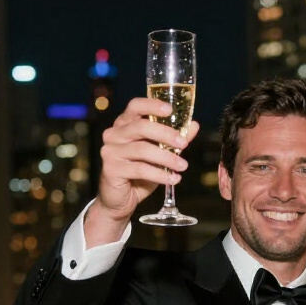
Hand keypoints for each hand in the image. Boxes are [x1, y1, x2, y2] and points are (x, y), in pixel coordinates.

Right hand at [85, 97, 199, 244]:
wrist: (121, 199)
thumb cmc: (140, 173)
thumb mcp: (159, 154)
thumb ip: (173, 139)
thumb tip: (194, 125)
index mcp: (124, 124)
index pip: (135, 106)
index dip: (152, 105)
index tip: (170, 109)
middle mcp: (114, 134)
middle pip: (141, 127)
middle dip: (166, 134)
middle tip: (184, 143)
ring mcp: (110, 151)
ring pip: (143, 149)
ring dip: (167, 158)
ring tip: (183, 166)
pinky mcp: (111, 169)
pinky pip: (140, 169)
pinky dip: (160, 174)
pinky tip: (173, 179)